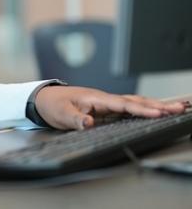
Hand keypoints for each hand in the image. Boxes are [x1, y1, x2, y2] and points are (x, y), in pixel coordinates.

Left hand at [34, 86, 188, 129]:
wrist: (43, 98)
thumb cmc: (53, 104)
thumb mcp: (61, 114)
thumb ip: (75, 119)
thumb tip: (90, 122)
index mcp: (96, 98)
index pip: (124, 104)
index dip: (142, 109)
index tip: (159, 112)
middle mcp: (104, 98)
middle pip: (135, 101)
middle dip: (157, 105)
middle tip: (180, 108)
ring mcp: (105, 102)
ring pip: (134, 103)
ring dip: (154, 105)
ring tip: (175, 108)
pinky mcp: (105, 108)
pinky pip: (128, 108)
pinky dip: (143, 108)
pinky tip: (154, 111)